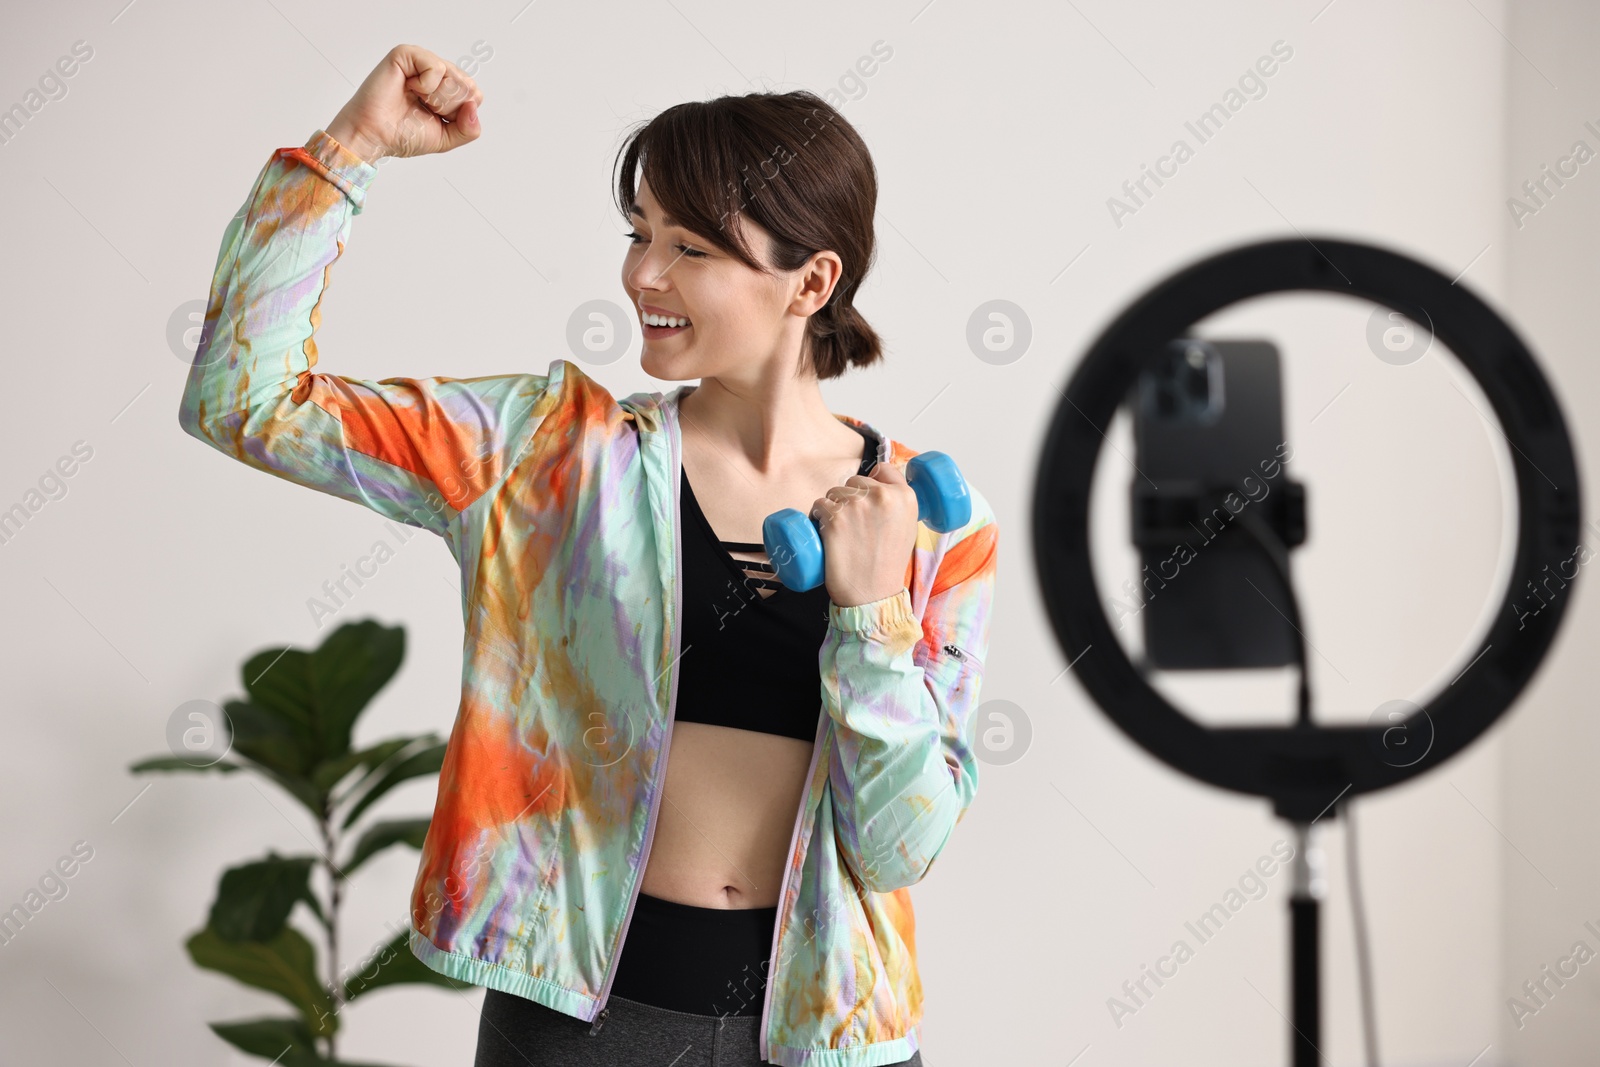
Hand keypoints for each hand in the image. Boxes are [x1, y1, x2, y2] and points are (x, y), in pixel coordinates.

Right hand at [325, 44, 483, 163]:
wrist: (375, 135)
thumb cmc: (403, 134)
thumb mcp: (447, 138)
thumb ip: (469, 129)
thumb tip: (473, 106)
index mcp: (446, 88)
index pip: (475, 95)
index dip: (459, 114)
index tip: (435, 118)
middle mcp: (436, 71)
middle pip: (468, 86)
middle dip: (449, 107)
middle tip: (423, 108)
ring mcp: (421, 61)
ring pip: (455, 77)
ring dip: (437, 98)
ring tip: (416, 99)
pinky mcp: (406, 54)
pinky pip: (436, 66)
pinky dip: (426, 85)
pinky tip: (409, 88)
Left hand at [811, 461, 919, 608]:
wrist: (872, 595)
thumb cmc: (888, 565)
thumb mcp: (907, 528)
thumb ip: (899, 505)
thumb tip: (882, 486)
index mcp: (906, 496)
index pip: (883, 468)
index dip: (872, 482)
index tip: (867, 497)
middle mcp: (883, 496)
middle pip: (855, 480)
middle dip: (850, 497)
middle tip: (854, 525)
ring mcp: (857, 506)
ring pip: (834, 492)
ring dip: (832, 507)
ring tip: (842, 533)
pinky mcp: (835, 518)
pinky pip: (818, 505)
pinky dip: (817, 516)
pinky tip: (826, 532)